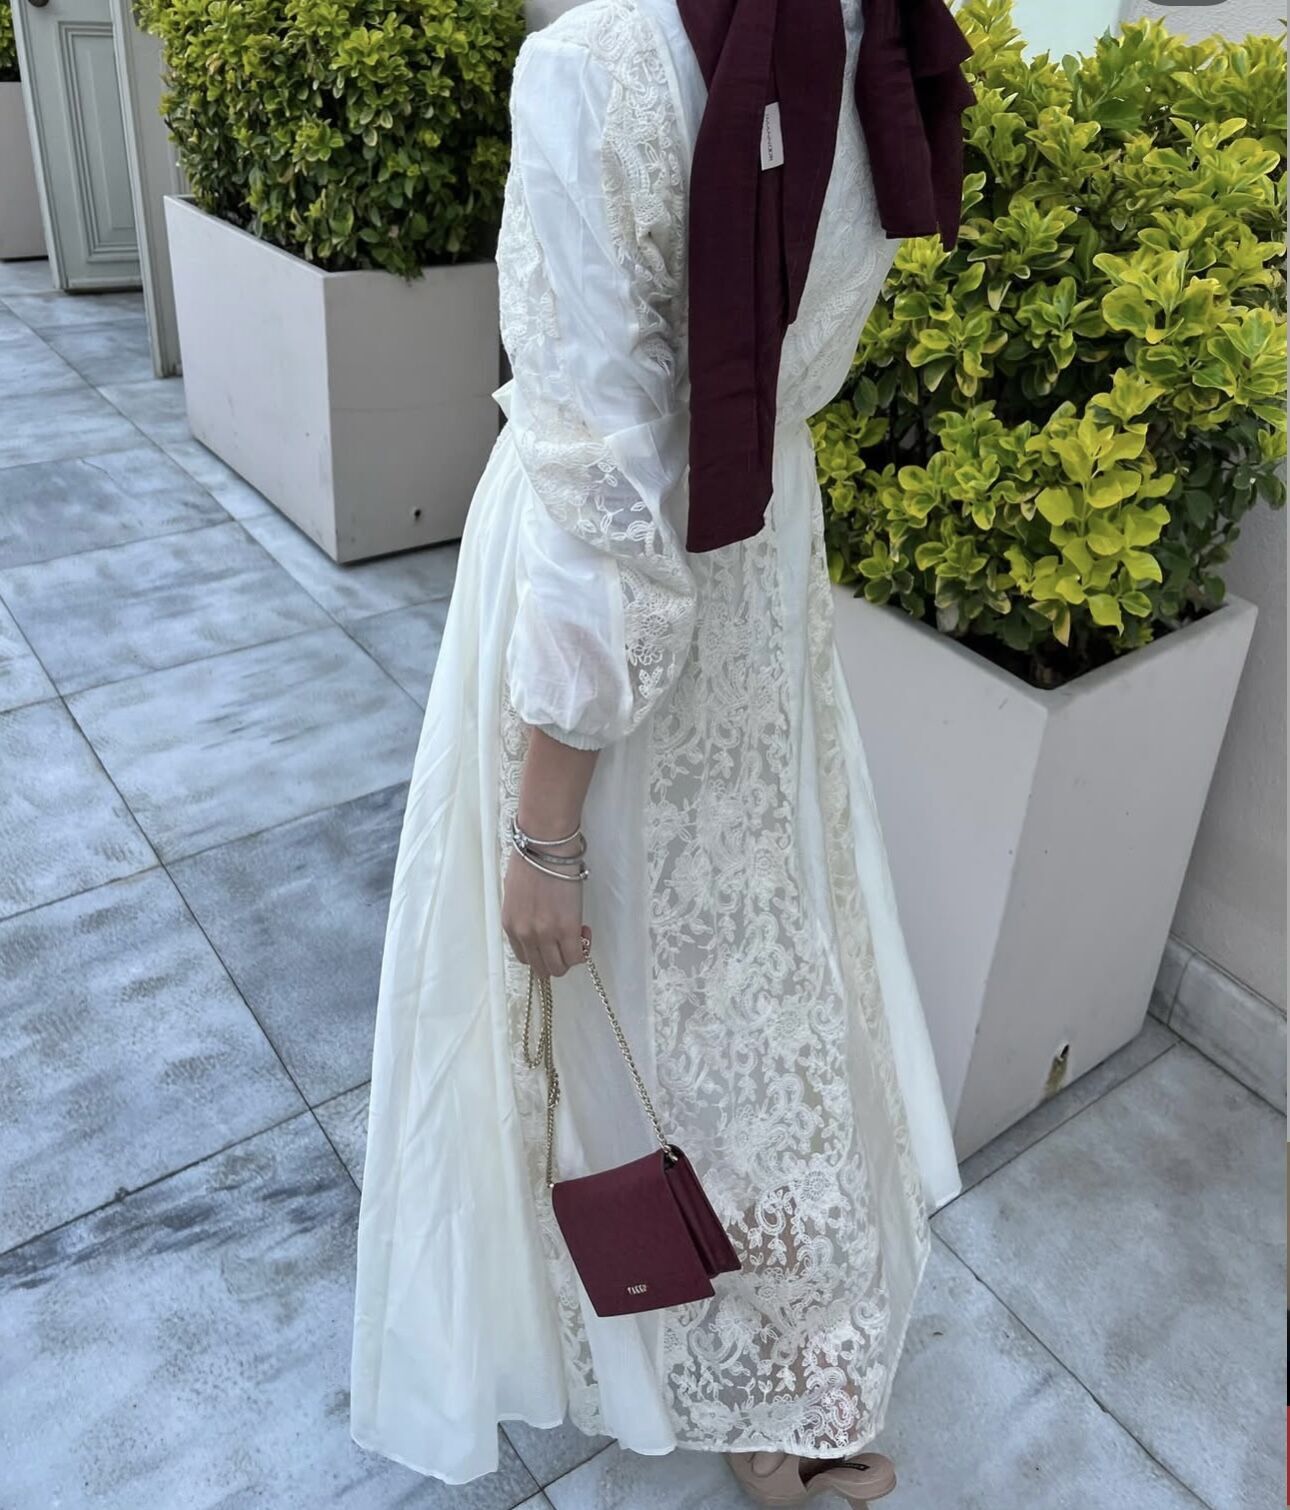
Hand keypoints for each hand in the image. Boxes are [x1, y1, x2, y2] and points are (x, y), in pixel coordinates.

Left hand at [502, 845, 590, 977]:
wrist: (546, 845)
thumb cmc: (531, 858)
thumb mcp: (515, 891)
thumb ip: (522, 913)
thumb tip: (535, 920)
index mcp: (510, 924)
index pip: (524, 958)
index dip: (542, 953)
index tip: (551, 942)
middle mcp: (525, 933)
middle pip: (541, 967)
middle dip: (556, 959)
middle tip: (566, 941)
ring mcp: (545, 933)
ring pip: (559, 967)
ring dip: (570, 957)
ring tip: (577, 935)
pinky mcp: (567, 928)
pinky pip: (577, 956)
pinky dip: (583, 950)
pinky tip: (584, 931)